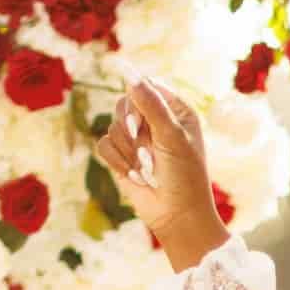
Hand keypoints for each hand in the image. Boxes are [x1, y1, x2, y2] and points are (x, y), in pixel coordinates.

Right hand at [100, 76, 224, 274]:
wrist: (176, 216)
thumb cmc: (184, 177)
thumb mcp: (171, 137)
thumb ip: (150, 104)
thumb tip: (129, 73)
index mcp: (176, 110)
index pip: (146, 86)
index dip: (139, 100)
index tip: (141, 122)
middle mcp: (156, 120)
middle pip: (125, 103)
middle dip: (133, 129)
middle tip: (147, 150)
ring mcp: (138, 138)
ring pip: (113, 126)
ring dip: (129, 151)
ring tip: (148, 169)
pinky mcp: (122, 155)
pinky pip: (104, 144)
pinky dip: (119, 162)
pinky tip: (136, 177)